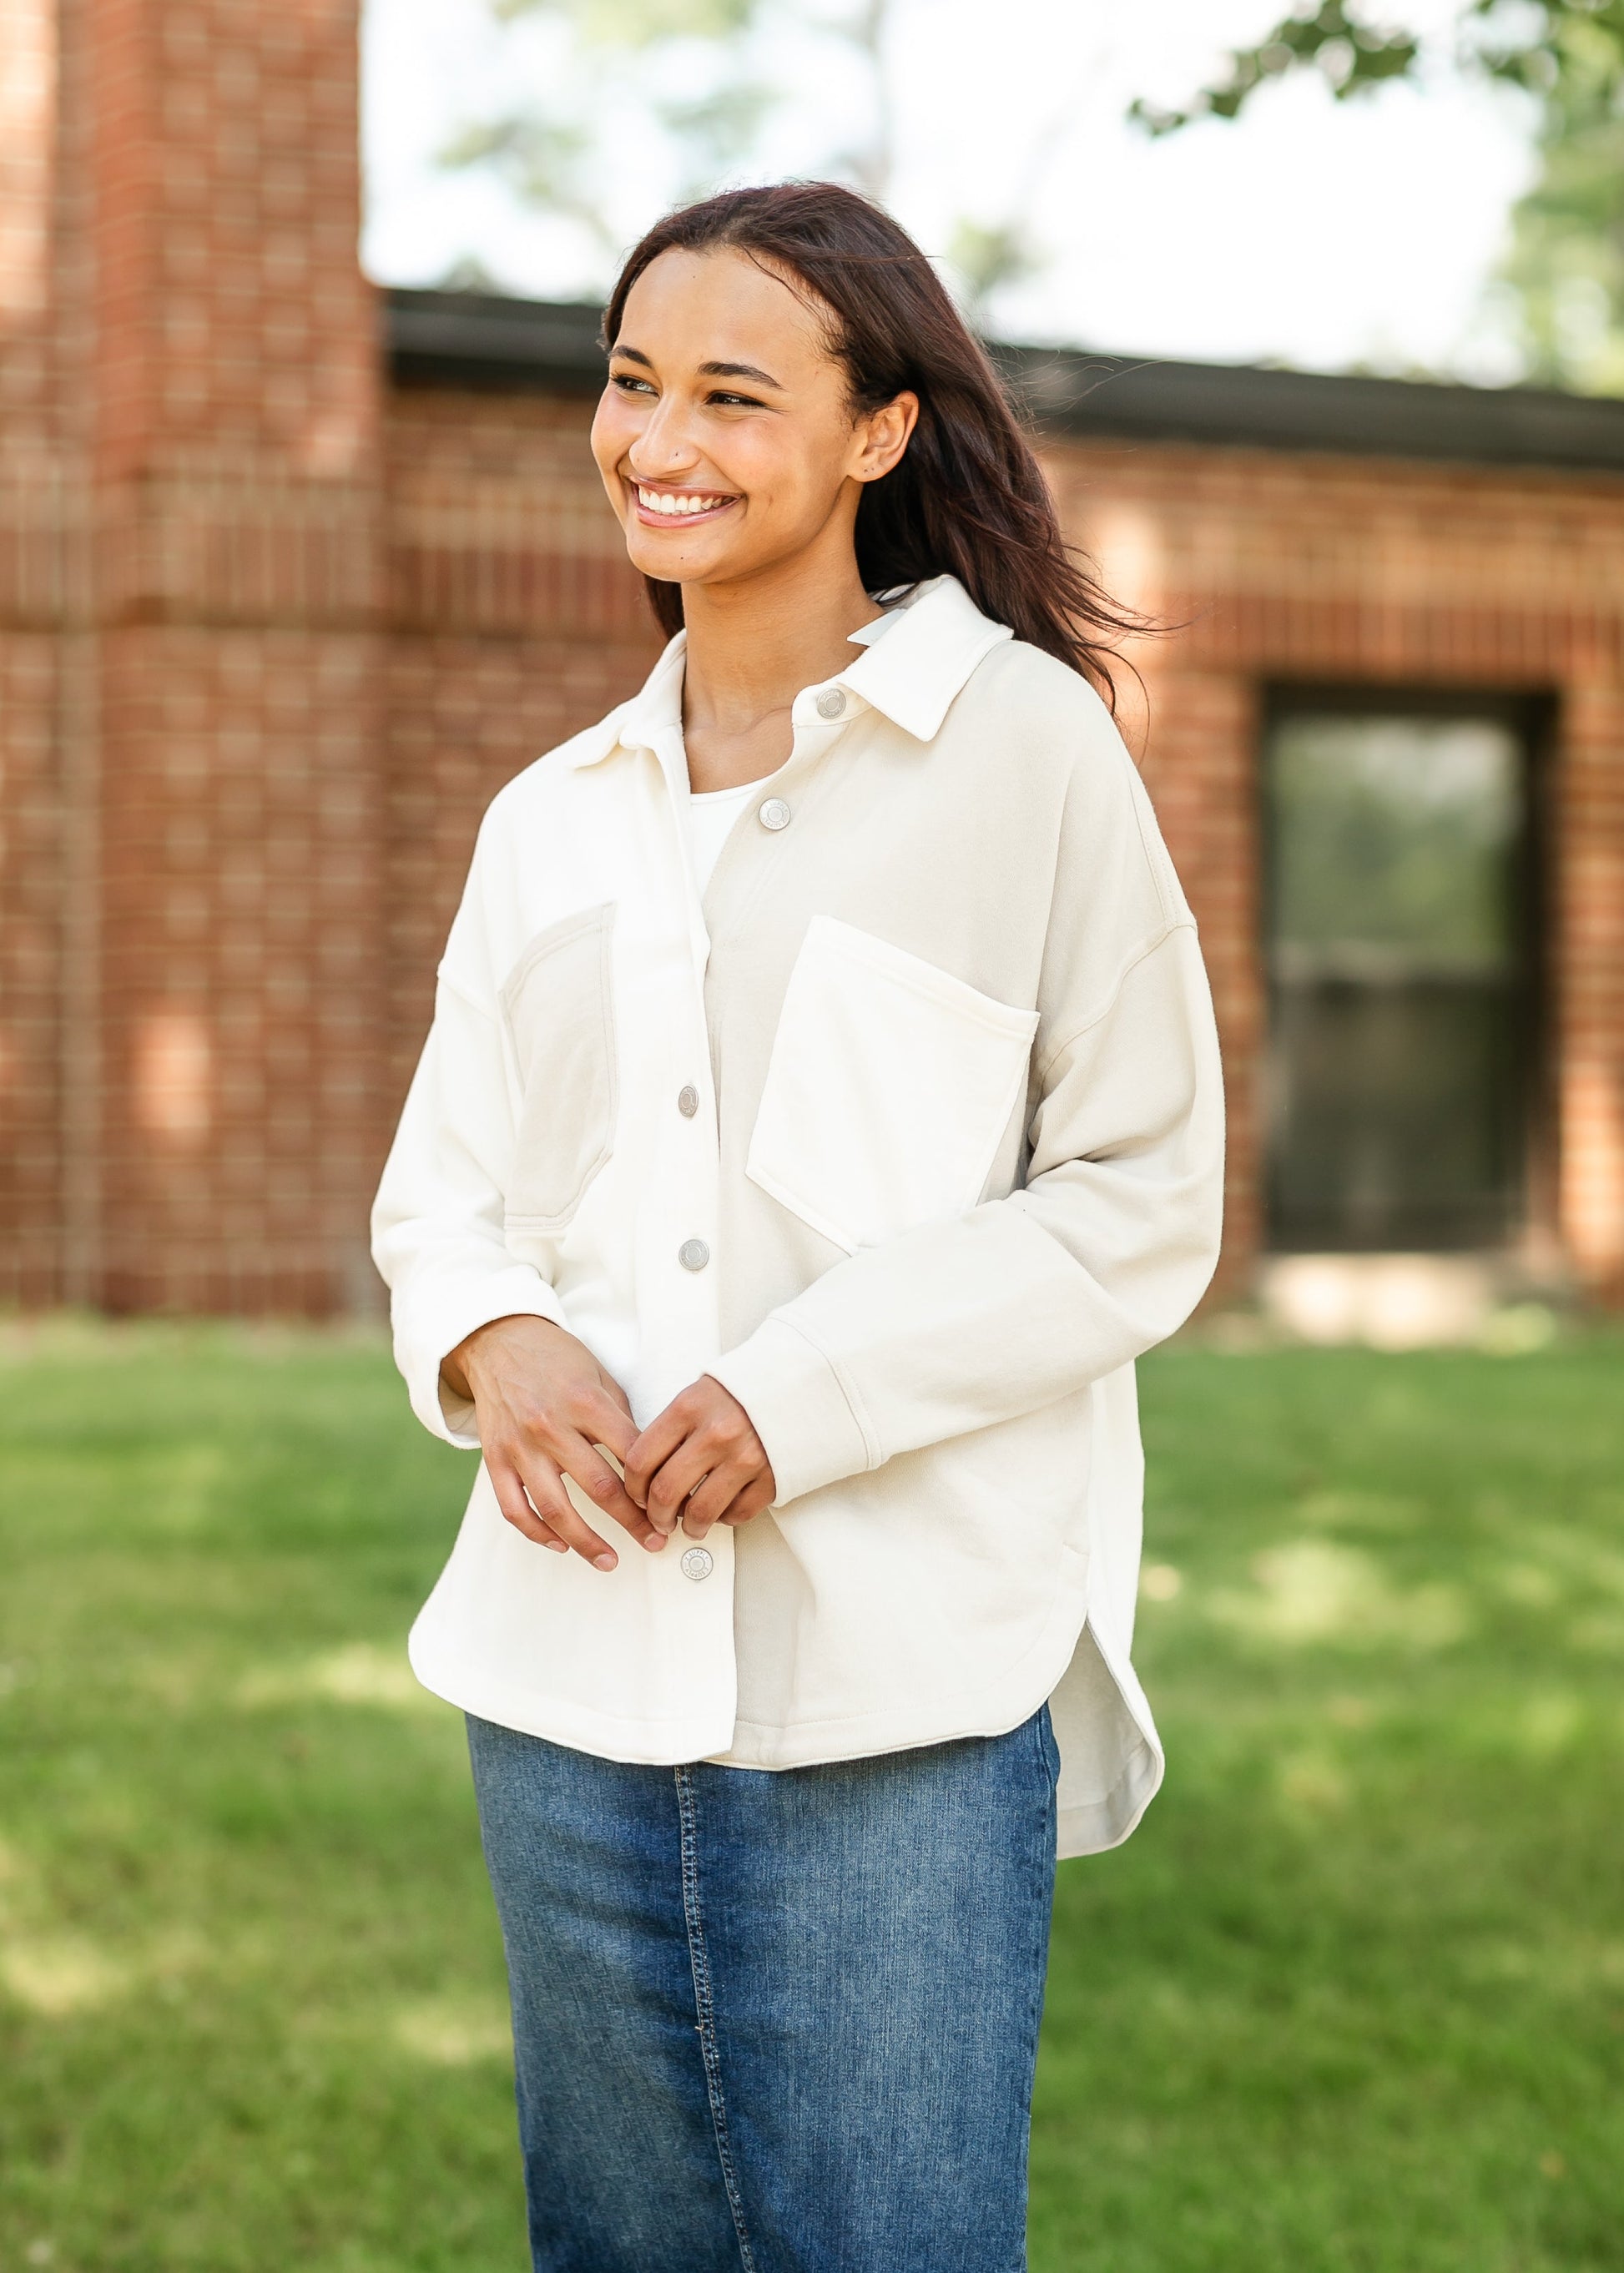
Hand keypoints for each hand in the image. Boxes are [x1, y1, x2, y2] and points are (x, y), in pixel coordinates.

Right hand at [444, 1315, 663, 1571]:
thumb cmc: (556, 1358)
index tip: (673, 1505)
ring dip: (586, 1542)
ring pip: (555, 1509)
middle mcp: (551, 1426)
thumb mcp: (600, 1376)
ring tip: (610, 1560)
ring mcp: (519, 1446)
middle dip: (633, 1522)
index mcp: (584, 1402)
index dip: (656, 1486)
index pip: (631, 1455)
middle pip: (599, 1488)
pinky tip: (560, 1544)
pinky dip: (537, 1532)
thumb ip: (621, 1419)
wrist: (498, 1341)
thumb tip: (650, 1464)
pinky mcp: (495, 1459)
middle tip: (656, 1542)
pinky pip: (514, 1508)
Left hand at [624, 1376, 775, 1541]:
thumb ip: (672, 1430)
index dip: (632, 1486)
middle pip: (665, 1491)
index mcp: (690, 1408)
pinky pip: (737, 1514)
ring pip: (700, 1512)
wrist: (799, 1384)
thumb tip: (647, 1473)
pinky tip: (722, 1510)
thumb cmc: (743, 1392)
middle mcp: (716, 1433)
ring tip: (690, 1524)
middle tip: (659, 1519)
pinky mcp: (771, 1478)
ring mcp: (746, 1457)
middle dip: (656, 1515)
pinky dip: (724, 1519)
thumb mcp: (699, 1395)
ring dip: (689, 1526)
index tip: (636, 1495)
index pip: (641, 1459)